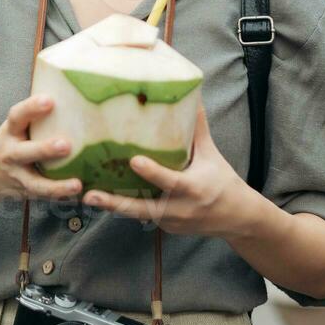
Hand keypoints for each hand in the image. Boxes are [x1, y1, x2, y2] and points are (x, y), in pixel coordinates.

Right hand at [0, 94, 82, 202]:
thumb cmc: (11, 142)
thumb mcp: (15, 127)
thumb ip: (34, 115)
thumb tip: (71, 89)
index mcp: (9, 132)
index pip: (17, 116)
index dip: (31, 108)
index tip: (49, 100)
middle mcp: (10, 154)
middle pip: (25, 152)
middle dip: (44, 149)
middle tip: (66, 145)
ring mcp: (18, 176)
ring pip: (36, 183)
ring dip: (56, 186)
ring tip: (77, 185)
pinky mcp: (27, 193)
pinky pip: (45, 197)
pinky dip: (62, 198)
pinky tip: (80, 195)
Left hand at [81, 104, 254, 238]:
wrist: (238, 219)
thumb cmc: (224, 181)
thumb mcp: (211, 155)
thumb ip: (198, 128)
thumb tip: (191, 96)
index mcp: (194, 188)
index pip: (170, 181)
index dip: (152, 172)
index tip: (133, 161)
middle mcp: (180, 209)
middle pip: (143, 208)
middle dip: (115, 203)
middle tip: (90, 194)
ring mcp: (171, 222)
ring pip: (137, 214)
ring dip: (112, 207)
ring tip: (86, 196)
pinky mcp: (165, 228)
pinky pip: (142, 216)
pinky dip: (124, 208)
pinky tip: (102, 198)